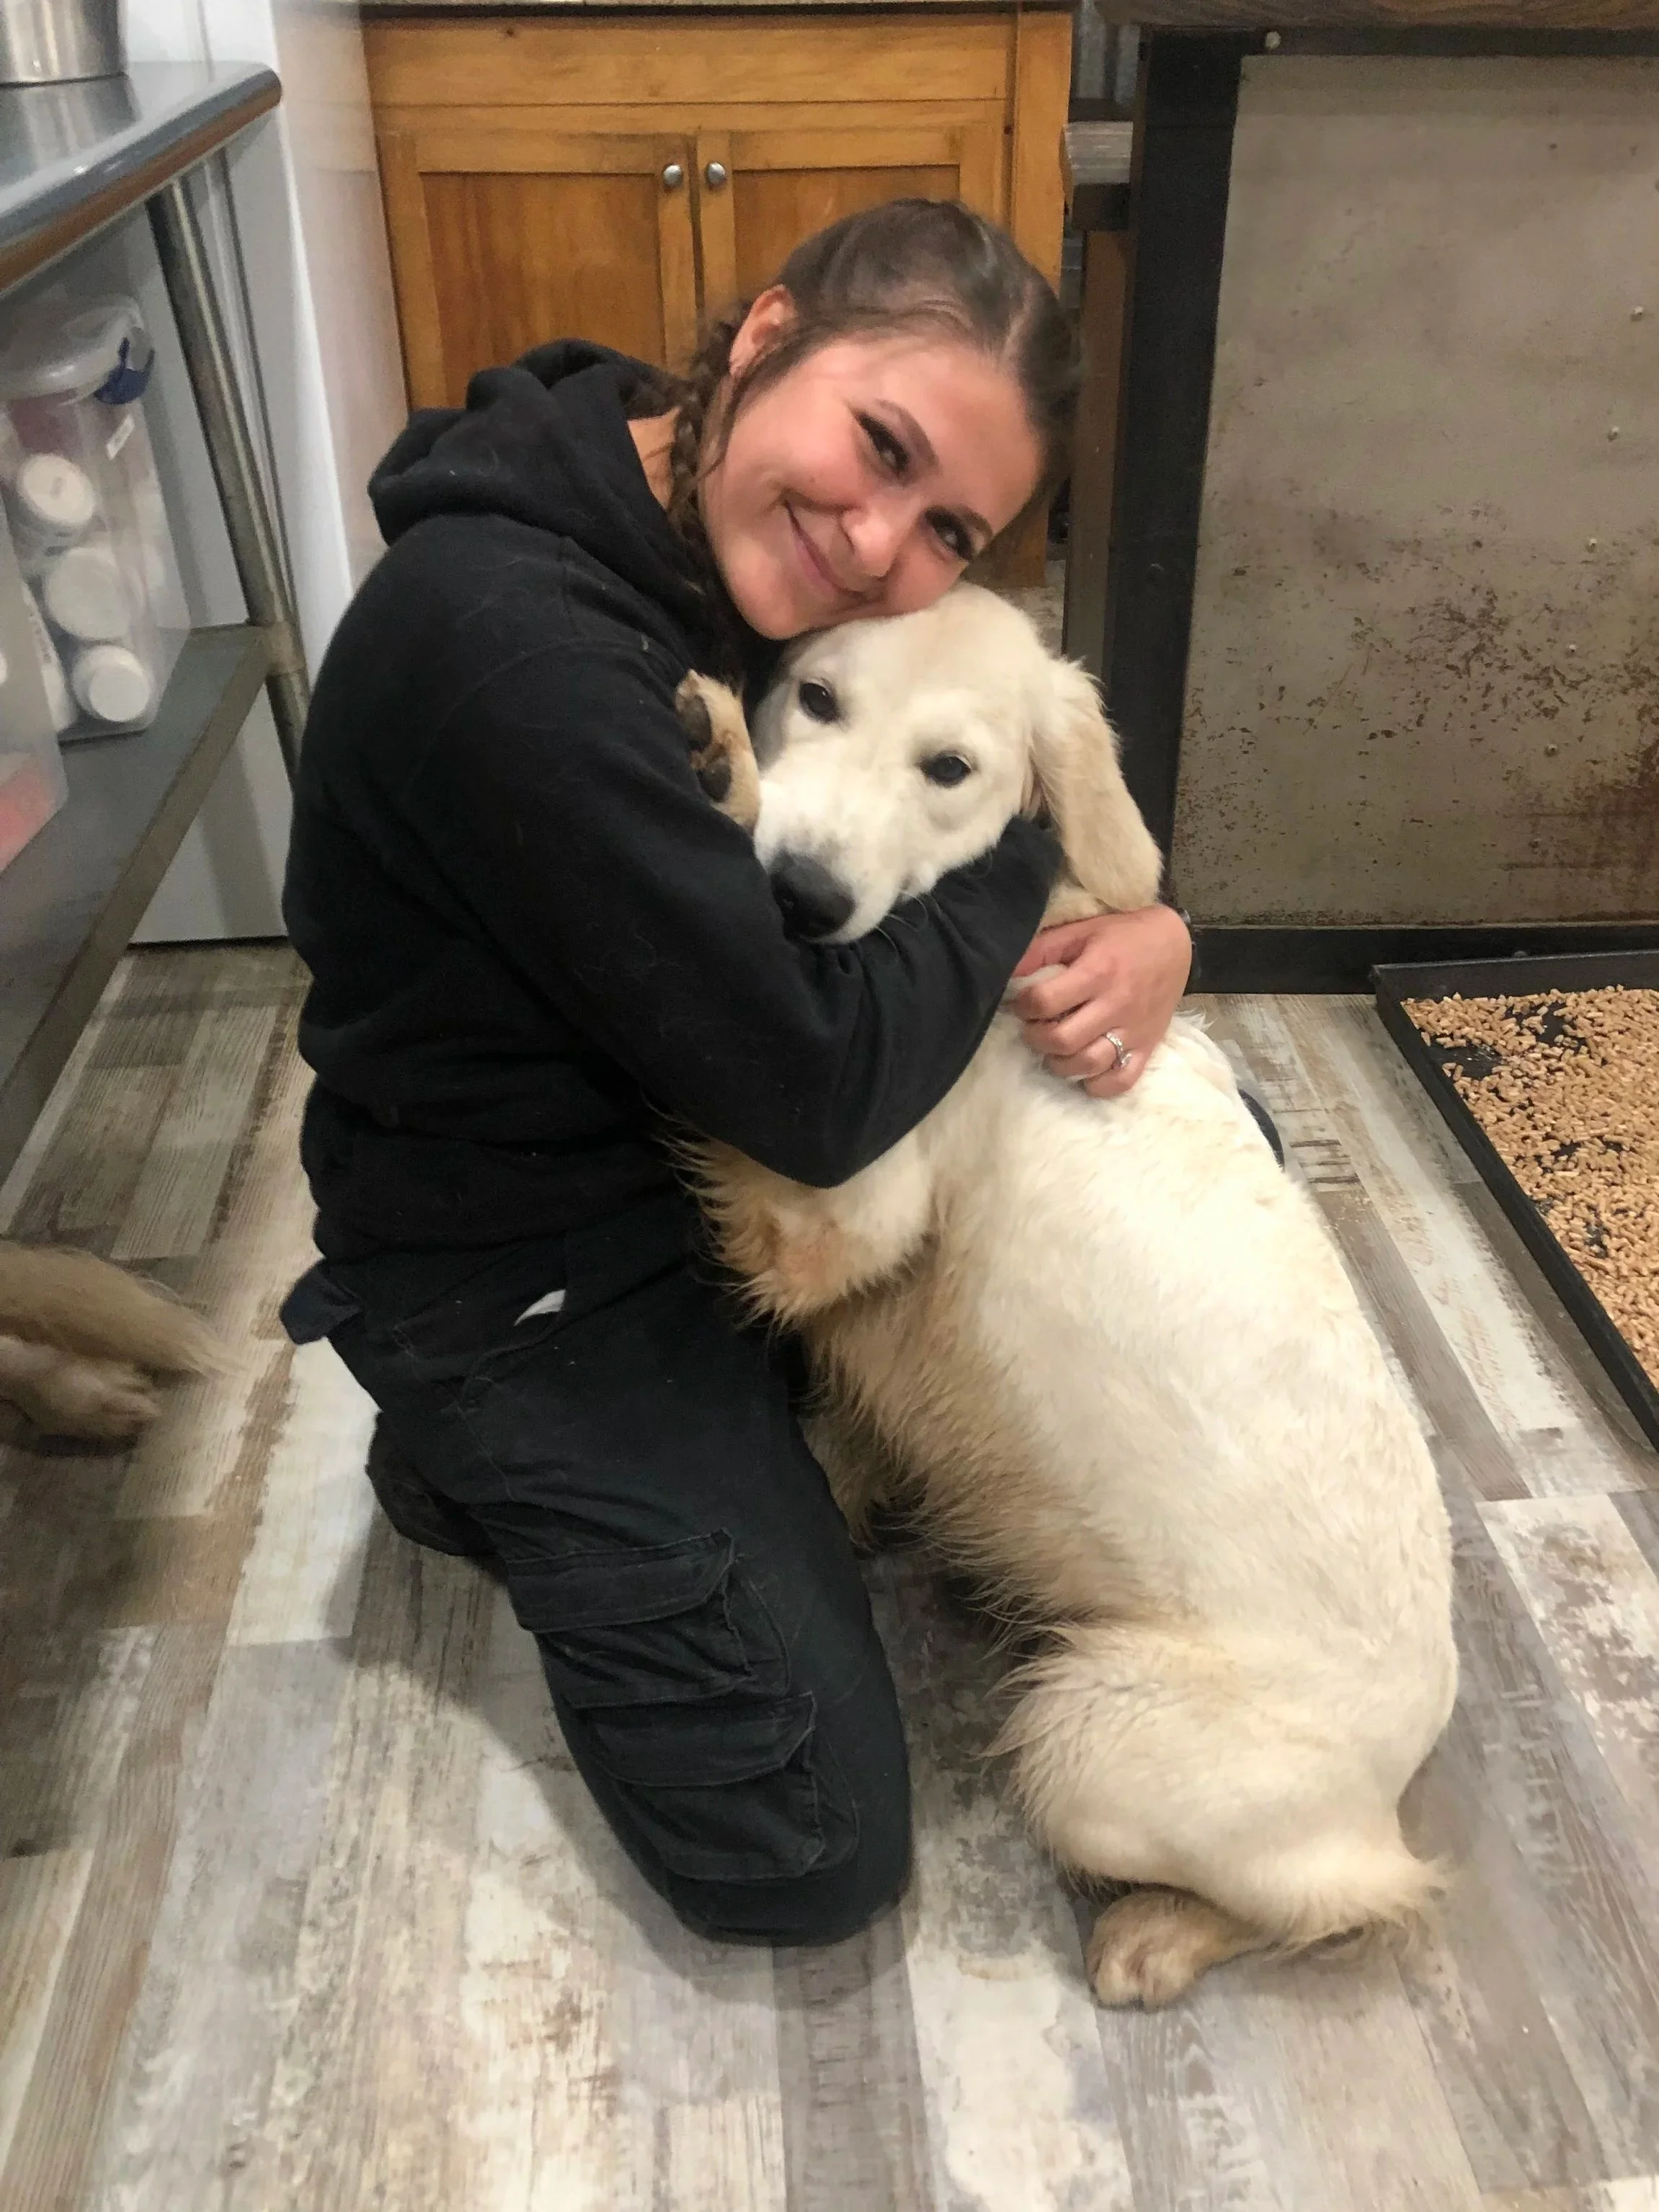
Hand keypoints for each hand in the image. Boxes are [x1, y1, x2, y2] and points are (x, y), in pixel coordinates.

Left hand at [1011, 905, 1191, 1097]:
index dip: (1022, 1006)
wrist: (1176, 943)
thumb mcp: (1080, 931)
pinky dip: (1097, 1085)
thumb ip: (1041, 950)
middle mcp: (1116, 1005)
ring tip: (1054, 1049)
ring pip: (1088, 1064)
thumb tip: (1008, 971)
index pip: (1045, 1001)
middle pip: (1063, 1040)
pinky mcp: (1148, 1047)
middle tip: (1034, 1028)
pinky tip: (1084, 1071)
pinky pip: (1121, 1081)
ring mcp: (1135, 1030)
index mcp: (1097, 972)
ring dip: (1060, 1063)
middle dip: (1036, 1038)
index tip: (1020, 1004)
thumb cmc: (1122, 936)